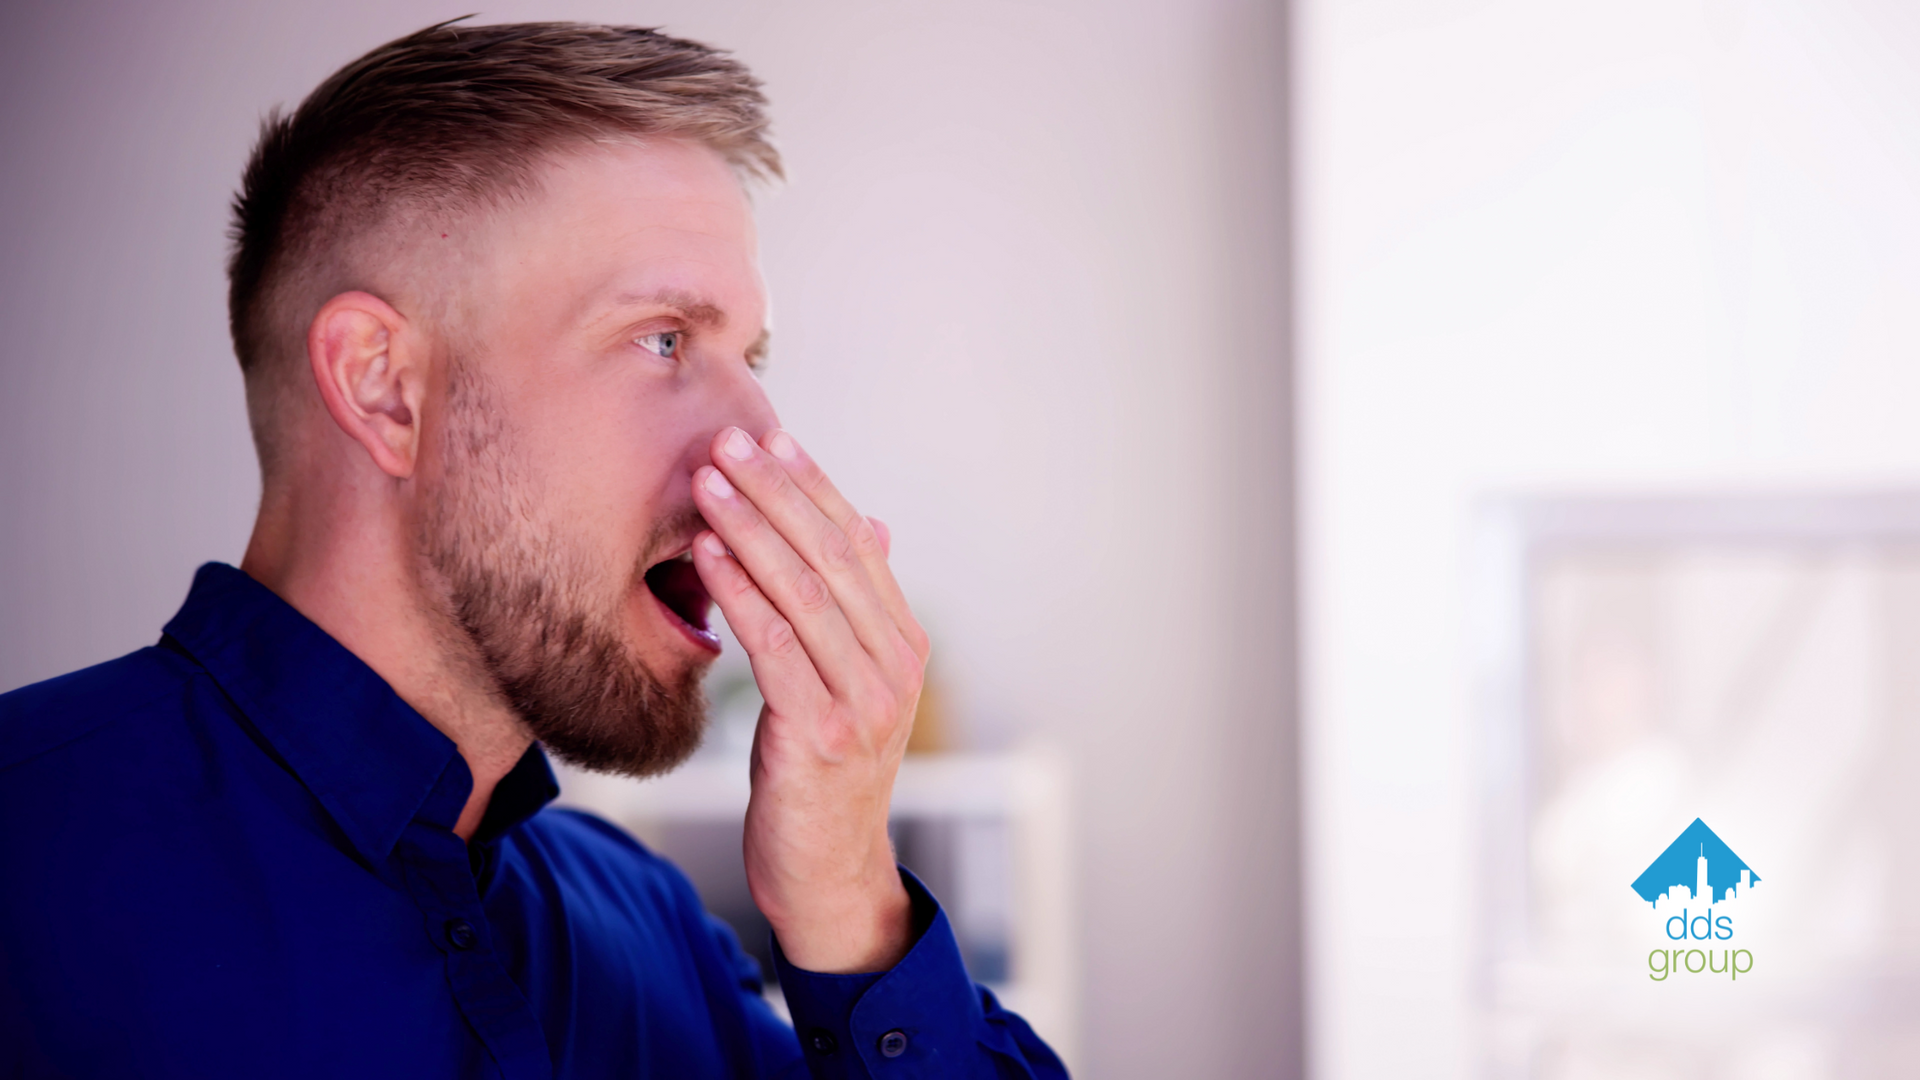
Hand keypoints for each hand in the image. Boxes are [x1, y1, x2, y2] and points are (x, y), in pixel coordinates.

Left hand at [689, 427, 929, 972]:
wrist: (828, 875)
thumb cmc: (824, 775)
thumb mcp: (849, 686)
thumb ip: (857, 612)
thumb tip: (873, 526)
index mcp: (903, 646)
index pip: (859, 545)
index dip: (814, 487)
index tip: (772, 438)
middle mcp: (895, 667)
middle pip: (834, 557)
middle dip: (778, 493)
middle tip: (728, 441)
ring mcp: (865, 702)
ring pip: (805, 593)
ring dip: (751, 530)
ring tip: (706, 483)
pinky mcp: (823, 734)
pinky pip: (774, 646)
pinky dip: (738, 592)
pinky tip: (703, 555)